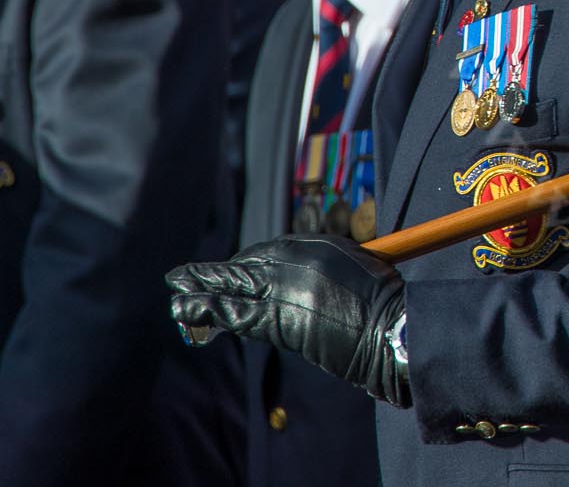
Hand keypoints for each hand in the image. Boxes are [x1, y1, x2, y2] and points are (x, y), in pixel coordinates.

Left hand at [167, 235, 411, 405]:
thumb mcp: (351, 263)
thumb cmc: (378, 298)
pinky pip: (235, 313)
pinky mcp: (276, 319)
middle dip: (210, 273)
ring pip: (231, 287)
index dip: (242, 264)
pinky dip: (208, 310)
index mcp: (312, 245)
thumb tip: (294, 278)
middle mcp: (292, 262)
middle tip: (180, 276)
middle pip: (242, 266)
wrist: (386, 327)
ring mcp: (282, 289)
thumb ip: (317, 265)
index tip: (229, 273)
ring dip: (199, 290)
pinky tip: (187, 309)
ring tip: (176, 292)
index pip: (265, 252)